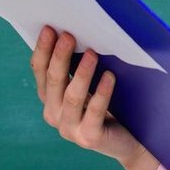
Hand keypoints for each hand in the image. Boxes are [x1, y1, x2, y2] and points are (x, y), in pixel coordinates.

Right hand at [31, 26, 158, 169]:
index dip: (43, 50)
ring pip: (72, 96)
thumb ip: (79, 67)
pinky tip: (110, 76)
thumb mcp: (90, 85)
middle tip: (69, 35)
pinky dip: (102, 93)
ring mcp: (69, 129)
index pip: (40, 71)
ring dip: (81, 73)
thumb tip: (79, 33)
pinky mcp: (89, 138)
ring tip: (92, 53)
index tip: (49, 28)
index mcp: (50, 98)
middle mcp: (54, 114)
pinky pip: (94, 113)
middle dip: (60, 56)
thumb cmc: (109, 106)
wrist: (129, 141)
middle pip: (54, 81)